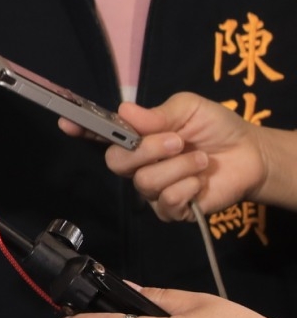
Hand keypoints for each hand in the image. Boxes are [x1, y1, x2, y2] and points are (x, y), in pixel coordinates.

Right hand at [66, 93, 271, 219]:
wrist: (250, 155)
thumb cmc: (215, 127)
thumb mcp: (188, 108)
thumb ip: (157, 114)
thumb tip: (125, 111)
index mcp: (135, 135)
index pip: (99, 133)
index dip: (81, 129)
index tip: (67, 123)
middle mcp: (137, 163)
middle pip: (116, 162)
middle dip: (147, 150)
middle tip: (178, 142)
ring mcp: (152, 188)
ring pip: (144, 181)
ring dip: (177, 168)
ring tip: (200, 160)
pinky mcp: (171, 209)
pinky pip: (165, 202)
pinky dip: (187, 187)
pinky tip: (199, 181)